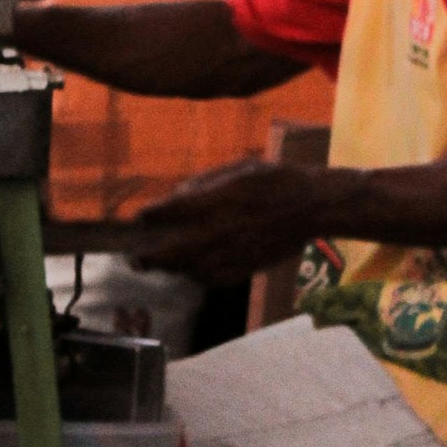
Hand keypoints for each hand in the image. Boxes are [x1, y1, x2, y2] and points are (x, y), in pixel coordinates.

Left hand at [115, 154, 328, 284]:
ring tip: (157, 263)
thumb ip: (204, 184)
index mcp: (217, 201)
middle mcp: (220, 231)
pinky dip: (195, 274)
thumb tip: (176, 195)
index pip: (171, 213)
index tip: (139, 218)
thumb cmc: (275, 180)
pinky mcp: (243, 270)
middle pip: (172, 251)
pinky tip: (191, 268)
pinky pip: (209, 278)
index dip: (151, 217)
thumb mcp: (238, 168)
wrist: (312, 207)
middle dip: (149, 255)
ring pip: (188, 269)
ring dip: (170, 267)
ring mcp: (231, 255)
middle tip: (134, 257)